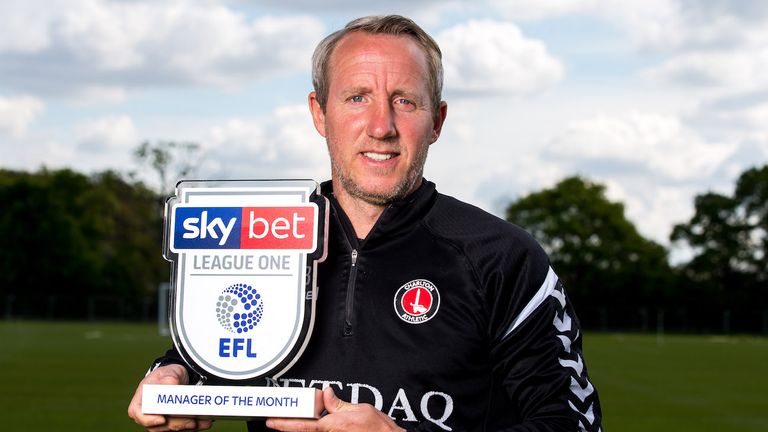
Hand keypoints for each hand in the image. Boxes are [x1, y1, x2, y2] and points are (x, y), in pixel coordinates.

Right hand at [127, 364, 212, 430]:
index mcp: (141, 400)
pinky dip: (195, 426)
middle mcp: (148, 414)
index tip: (162, 419)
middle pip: (159, 425)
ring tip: (205, 421)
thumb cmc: (167, 375)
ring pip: (172, 428)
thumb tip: (172, 383)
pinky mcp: (173, 424)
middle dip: (177, 424)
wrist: (177, 379)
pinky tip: (205, 423)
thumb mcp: (168, 372)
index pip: (137, 413)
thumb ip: (169, 377)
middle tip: (192, 421)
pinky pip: (183, 428)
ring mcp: (160, 422)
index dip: (148, 419)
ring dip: (189, 426)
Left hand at [266, 386, 404, 431]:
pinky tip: (319, 422)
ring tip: (302, 418)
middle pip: (304, 430)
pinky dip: (317, 428)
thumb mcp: (358, 408)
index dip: (283, 423)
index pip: (301, 424)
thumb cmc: (378, 429)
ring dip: (309, 425)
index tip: (271, 421)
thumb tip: (326, 394)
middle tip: (277, 419)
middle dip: (291, 424)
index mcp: (332, 424)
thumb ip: (338, 403)